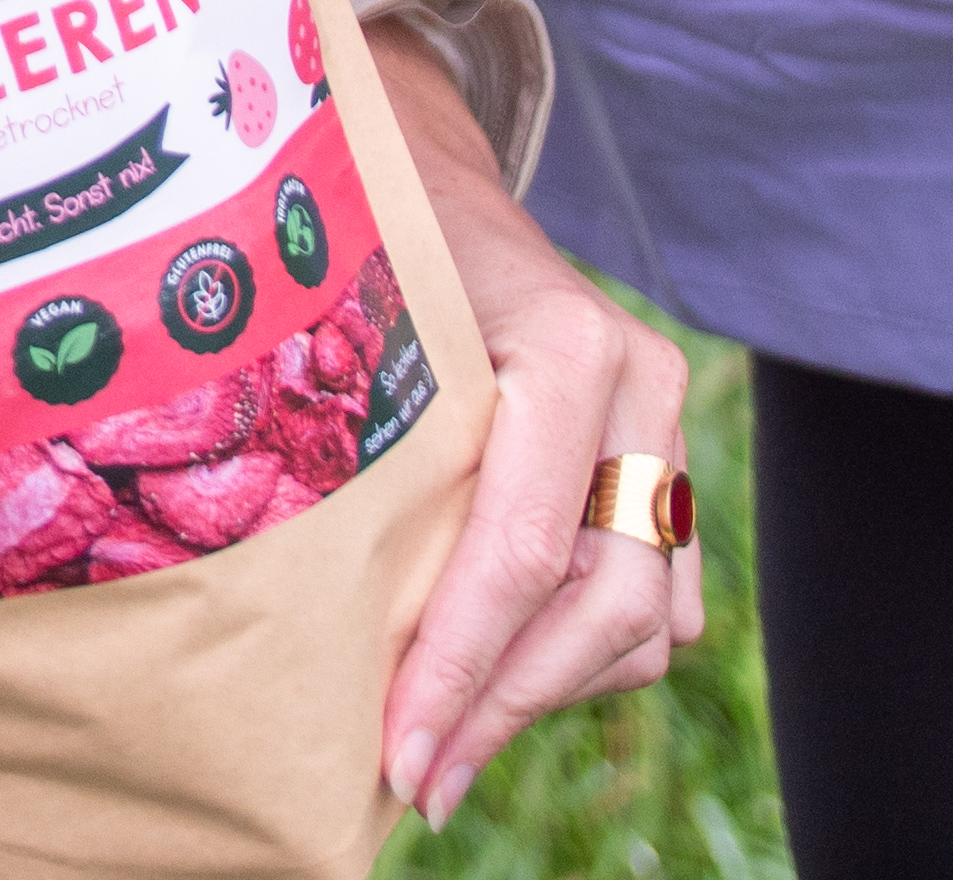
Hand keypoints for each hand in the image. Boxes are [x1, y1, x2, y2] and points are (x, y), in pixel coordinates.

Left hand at [366, 48, 702, 825]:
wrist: (433, 174)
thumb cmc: (368, 244)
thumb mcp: (359, 323)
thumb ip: (361, 449)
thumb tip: (290, 623)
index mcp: (568, 343)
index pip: (525, 546)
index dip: (461, 665)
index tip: (398, 754)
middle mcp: (639, 391)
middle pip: (604, 603)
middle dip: (503, 705)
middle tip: (415, 778)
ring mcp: (662, 432)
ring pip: (642, 619)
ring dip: (539, 696)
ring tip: (440, 746)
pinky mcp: (659, 471)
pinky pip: (649, 605)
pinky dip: (571, 661)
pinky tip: (485, 689)